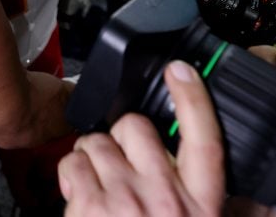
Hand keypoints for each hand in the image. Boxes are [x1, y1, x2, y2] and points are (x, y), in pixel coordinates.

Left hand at [58, 61, 224, 216]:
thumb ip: (199, 197)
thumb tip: (203, 171)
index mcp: (200, 206)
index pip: (205, 140)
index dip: (193, 99)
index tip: (181, 71)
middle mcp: (165, 198)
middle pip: (136, 127)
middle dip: (119, 133)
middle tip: (116, 160)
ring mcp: (126, 200)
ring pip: (97, 142)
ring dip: (91, 157)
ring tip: (96, 184)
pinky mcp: (91, 206)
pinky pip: (72, 163)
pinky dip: (70, 175)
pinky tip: (79, 196)